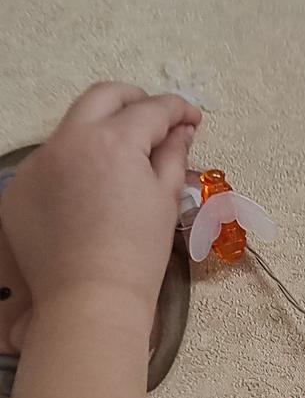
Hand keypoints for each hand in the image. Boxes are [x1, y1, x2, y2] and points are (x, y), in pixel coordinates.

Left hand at [0, 83, 201, 324]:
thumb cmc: (137, 256)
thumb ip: (172, 156)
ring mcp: (38, 163)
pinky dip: (73, 168)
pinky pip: (50, 165)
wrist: (90, 301)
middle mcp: (69, 140)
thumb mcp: (164, 201)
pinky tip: (89, 197)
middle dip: (134, 101)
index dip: (178, 110)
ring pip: (72, 129)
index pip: (151, 109)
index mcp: (113, 141)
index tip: (192, 120)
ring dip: (101, 134)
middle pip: (103, 97)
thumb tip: (180, 132)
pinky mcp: (18, 189)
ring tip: (122, 162)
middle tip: (156, 121)